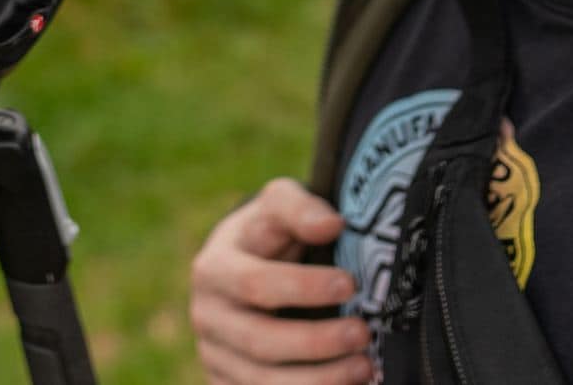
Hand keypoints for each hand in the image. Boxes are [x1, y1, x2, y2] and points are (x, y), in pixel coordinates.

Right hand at [189, 177, 373, 382]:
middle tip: (363, 333)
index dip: (304, 287)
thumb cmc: (271, 233)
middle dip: (315, 342)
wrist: (246, 268)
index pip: (256, 283)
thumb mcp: (278, 205)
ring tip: (365, 367)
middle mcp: (207, 315)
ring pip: (261, 381)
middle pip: (259, 340)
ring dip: (318, 380)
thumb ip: (300, 208)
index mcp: (214, 268)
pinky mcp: (227, 384)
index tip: (350, 284)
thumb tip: (332, 224)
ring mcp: (214, 355)